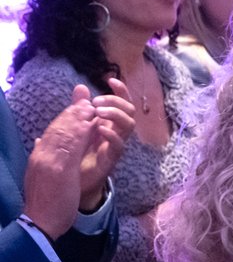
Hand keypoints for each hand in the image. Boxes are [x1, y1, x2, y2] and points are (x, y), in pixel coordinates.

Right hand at [23, 96, 100, 238]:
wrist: (39, 222)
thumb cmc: (44, 202)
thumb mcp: (42, 175)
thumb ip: (43, 156)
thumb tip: (39, 141)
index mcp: (38, 158)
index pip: (51, 133)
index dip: (65, 119)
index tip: (77, 109)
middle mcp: (41, 156)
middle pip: (57, 128)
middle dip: (72, 113)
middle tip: (87, 101)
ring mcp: (48, 161)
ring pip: (64, 132)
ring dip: (78, 118)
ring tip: (91, 108)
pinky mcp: (59, 168)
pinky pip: (72, 145)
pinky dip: (82, 132)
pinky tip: (93, 124)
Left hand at [79, 80, 135, 209]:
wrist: (75, 181)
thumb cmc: (78, 153)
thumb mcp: (77, 126)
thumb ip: (80, 107)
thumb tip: (81, 87)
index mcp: (110, 123)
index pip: (123, 103)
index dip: (121, 90)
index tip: (110, 80)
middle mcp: (117, 132)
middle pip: (130, 110)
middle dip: (116, 101)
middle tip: (97, 102)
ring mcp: (116, 145)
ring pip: (129, 124)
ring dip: (116, 114)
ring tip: (99, 112)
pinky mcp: (111, 158)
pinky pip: (119, 145)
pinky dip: (111, 134)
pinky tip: (100, 129)